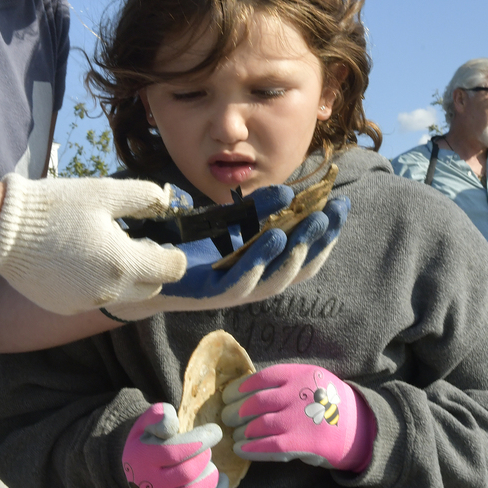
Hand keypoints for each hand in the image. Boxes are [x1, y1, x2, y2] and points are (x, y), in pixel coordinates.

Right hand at [0, 175, 190, 314]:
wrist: (5, 231)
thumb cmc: (57, 207)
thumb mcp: (104, 192)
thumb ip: (143, 197)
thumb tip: (165, 202)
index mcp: (123, 263)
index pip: (172, 270)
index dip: (174, 255)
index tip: (163, 242)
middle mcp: (109, 291)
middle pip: (152, 287)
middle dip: (152, 268)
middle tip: (138, 243)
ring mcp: (86, 303)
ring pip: (124, 295)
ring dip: (126, 277)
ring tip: (106, 250)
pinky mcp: (66, 307)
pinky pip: (95, 299)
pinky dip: (98, 284)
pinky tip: (81, 262)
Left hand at [108, 196, 349, 320]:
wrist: (146, 273)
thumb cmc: (190, 250)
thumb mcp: (228, 224)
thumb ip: (256, 210)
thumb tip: (287, 192)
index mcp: (263, 269)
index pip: (304, 255)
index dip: (326, 234)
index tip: (341, 206)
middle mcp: (255, 284)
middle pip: (298, 268)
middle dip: (319, 241)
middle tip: (333, 214)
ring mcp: (234, 293)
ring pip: (274, 279)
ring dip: (295, 252)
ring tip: (311, 224)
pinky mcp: (211, 294)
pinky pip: (240, 281)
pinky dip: (258, 261)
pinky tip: (271, 239)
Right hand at [121, 403, 226, 487]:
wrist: (138, 473)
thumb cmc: (149, 442)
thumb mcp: (147, 423)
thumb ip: (158, 415)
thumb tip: (171, 426)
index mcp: (141, 459)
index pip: (174, 451)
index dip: (200, 440)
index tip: (215, 432)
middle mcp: (149, 485)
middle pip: (188, 473)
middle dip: (205, 457)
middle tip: (207, 450)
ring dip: (211, 477)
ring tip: (212, 467)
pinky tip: (220, 484)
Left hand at [221, 363, 375, 472]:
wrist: (359, 427)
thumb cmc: (329, 404)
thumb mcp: (313, 381)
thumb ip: (287, 383)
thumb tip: (246, 393)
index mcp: (301, 375)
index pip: (262, 377)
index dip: (241, 387)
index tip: (229, 395)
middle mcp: (299, 394)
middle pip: (256, 402)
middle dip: (236, 411)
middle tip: (226, 417)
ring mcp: (300, 419)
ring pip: (259, 425)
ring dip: (242, 431)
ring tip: (235, 434)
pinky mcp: (303, 442)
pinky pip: (269, 445)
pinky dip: (251, 448)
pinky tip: (241, 450)